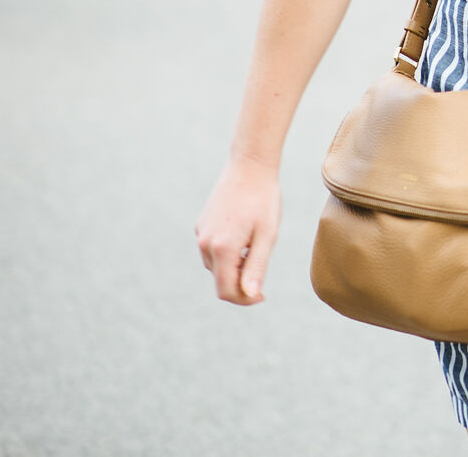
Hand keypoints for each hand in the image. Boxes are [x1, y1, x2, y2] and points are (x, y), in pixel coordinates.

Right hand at [196, 157, 282, 304]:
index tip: (263, 295)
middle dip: (241, 282)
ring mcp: (200, 234)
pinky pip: (212, 250)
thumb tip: (251, 295)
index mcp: (222, 249)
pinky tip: (244, 235)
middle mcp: (205, 244)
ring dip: (234, 266)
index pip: (226, 291)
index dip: (244, 299)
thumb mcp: (267, 235)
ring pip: (216, 266)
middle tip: (263, 263)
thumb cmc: (264, 200)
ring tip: (255, 244)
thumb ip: (257, 266)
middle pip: (220, 280)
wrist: (250, 167)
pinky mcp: (201, 225)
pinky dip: (227, 253)